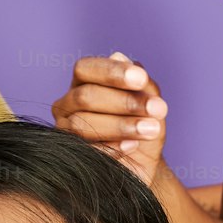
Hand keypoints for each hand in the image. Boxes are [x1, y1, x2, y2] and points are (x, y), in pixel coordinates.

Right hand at [52, 52, 167, 186]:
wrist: (144, 166)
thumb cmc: (144, 127)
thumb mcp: (150, 102)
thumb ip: (139, 83)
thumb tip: (119, 57)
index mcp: (83, 82)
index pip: (86, 68)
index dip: (112, 72)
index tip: (141, 78)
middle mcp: (67, 104)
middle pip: (85, 96)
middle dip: (124, 102)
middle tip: (158, 109)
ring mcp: (64, 131)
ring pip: (82, 123)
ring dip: (121, 125)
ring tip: (151, 129)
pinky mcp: (70, 155)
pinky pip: (85, 149)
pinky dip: (112, 147)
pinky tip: (132, 146)